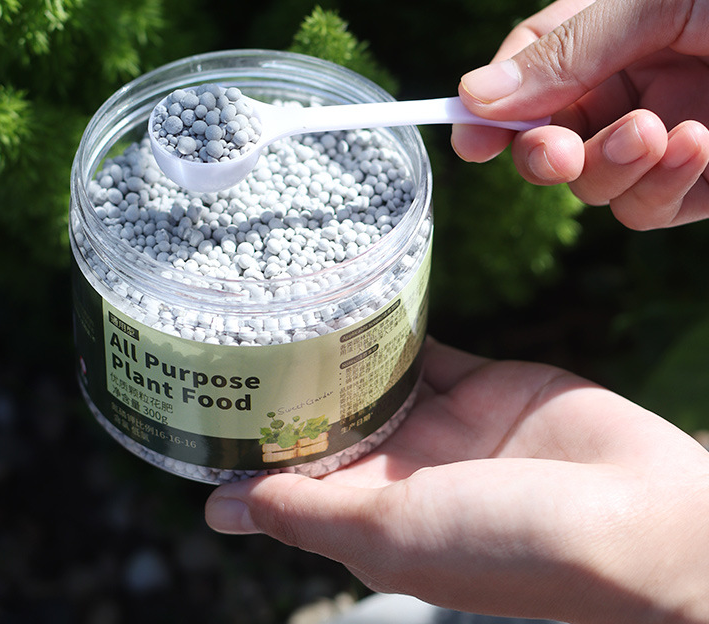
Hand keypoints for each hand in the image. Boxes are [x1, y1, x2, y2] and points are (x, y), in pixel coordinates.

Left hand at [205, 338, 708, 622]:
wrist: (638, 513)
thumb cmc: (512, 545)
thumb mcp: (393, 533)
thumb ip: (306, 513)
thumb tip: (217, 510)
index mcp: (373, 518)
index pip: (293, 478)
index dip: (252, 443)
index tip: (203, 400)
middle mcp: (402, 474)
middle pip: (329, 423)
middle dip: (288, 386)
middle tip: (234, 331)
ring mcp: (440, 427)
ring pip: (371, 379)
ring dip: (334, 350)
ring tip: (282, 304)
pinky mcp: (476, 385)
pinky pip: (421, 348)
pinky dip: (390, 326)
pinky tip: (355, 295)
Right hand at [452, 0, 708, 229]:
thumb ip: (570, 45)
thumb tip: (475, 96)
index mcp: (616, 26)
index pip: (530, 69)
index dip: (492, 107)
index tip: (469, 140)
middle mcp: (632, 86)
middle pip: (549, 138)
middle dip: (544, 152)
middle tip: (554, 154)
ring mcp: (665, 141)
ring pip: (592, 183)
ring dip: (610, 166)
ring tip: (659, 131)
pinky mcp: (703, 187)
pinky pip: (646, 209)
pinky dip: (659, 187)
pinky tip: (700, 147)